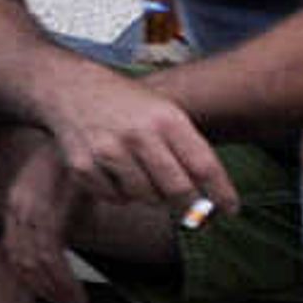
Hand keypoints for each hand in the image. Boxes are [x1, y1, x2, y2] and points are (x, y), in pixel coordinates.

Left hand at [0, 141, 86, 302]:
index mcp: (19, 203)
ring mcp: (34, 206)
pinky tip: (80, 292)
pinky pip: (49, 254)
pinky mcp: (55, 207)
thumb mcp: (71, 195)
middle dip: (43, 289)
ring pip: (33, 261)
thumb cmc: (92, 166)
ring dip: (54, 289)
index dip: (33, 280)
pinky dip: (61, 280)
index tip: (57, 296)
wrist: (103, 134)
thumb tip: (65, 251)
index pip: (14, 252)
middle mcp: (20, 205)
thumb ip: (64, 218)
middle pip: (19, 259)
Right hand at [36, 74, 228, 223]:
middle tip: (195, 213)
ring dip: (154, 198)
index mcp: (167, 119)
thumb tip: (213, 194)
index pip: (203, 165)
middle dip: (190, 206)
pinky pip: (116, 199)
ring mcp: (108, 151)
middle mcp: (138, 135)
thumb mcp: (166, 112)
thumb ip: (188, 148)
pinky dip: (123, 195)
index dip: (221, 193)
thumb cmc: (129, 105)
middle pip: (177, 189)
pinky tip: (119, 173)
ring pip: (146, 198)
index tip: (231, 210)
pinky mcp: (83, 166)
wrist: (71, 88)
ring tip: (148, 177)